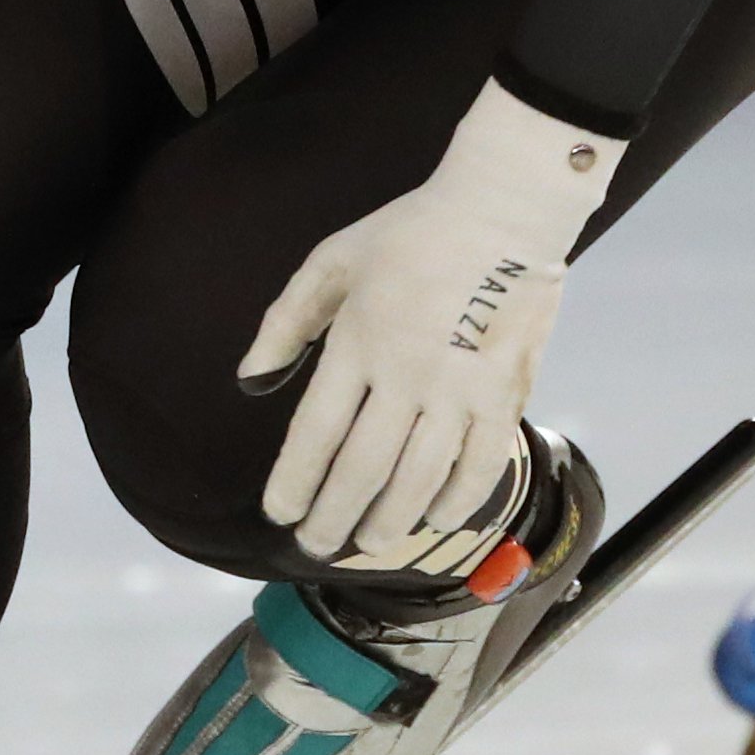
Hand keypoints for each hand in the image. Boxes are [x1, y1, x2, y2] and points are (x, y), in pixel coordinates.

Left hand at [245, 81, 622, 564]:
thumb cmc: (412, 231)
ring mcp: (459, 389)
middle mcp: (405, 375)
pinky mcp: (505, 394)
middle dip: (332, 517)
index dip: (294, 481)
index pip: (317, 433)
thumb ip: (286, 320)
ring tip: (369, 543)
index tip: (279, 512)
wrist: (504, 208)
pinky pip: (480, 465)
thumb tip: (250, 377)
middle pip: (361, 468)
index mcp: (357, 341)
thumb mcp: (331, 260)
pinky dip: (455, 500)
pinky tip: (433, 518)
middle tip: (316, 546)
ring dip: (388, 522)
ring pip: (418, 479)